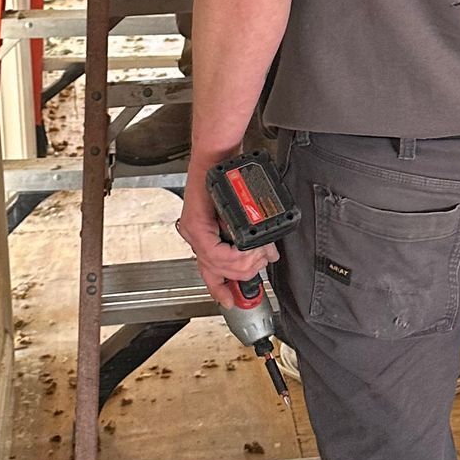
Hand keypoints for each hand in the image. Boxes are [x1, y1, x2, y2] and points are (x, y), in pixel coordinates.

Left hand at [176, 171, 273, 316]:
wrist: (220, 157)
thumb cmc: (230, 180)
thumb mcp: (241, 214)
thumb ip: (249, 237)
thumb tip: (266, 254)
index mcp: (205, 235)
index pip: (210, 271)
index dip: (220, 289)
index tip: (232, 301)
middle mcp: (195, 236)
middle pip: (217, 271)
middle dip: (245, 274)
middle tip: (262, 264)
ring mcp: (193, 231)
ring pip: (219, 264)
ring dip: (246, 262)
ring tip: (262, 254)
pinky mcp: (196, 225)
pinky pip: (215, 252)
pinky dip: (235, 254)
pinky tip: (248, 248)